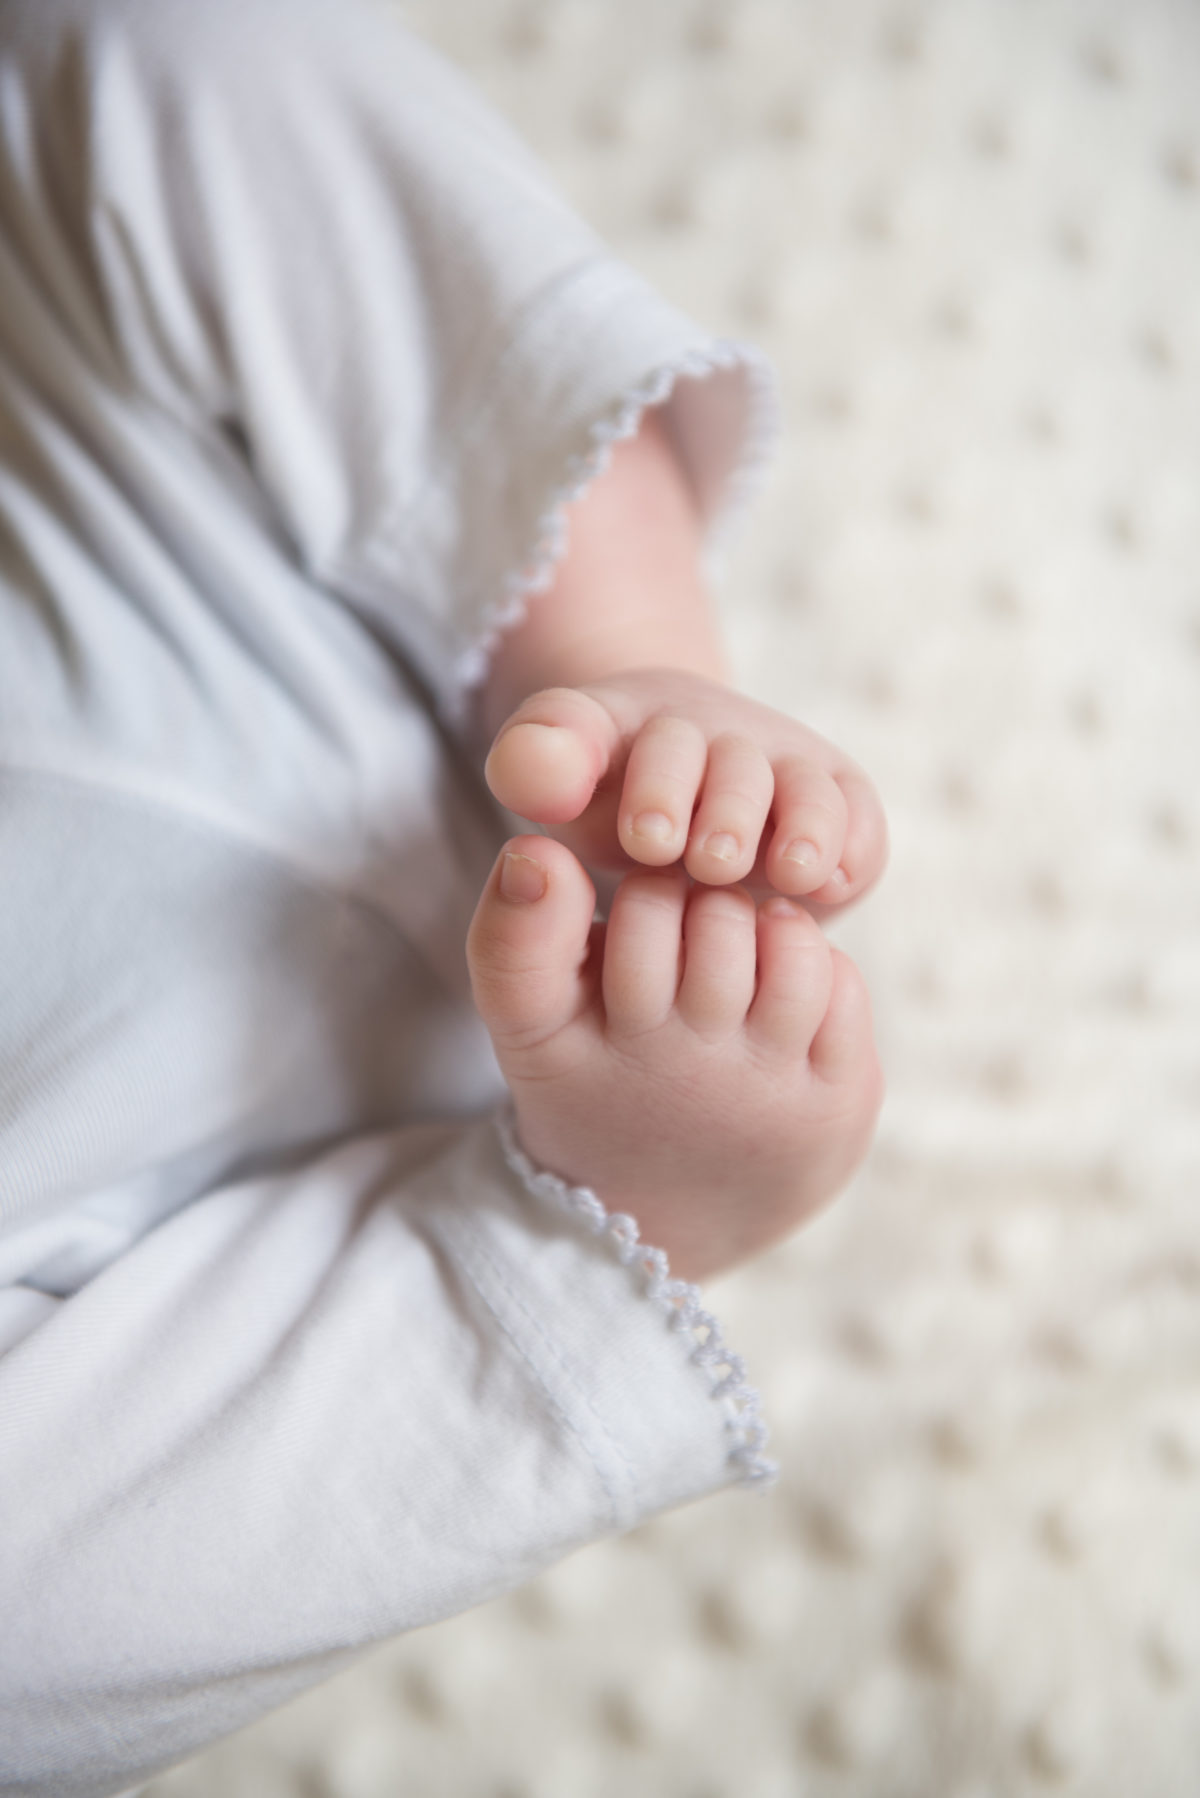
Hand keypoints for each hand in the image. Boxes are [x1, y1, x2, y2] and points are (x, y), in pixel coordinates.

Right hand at [467, 834, 882, 1281]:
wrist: (663, 1228)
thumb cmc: (593, 1095)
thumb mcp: (527, 1030)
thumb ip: (514, 937)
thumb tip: (537, 852)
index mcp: (601, 1046)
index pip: (644, 907)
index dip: (645, 897)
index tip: (636, 931)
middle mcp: (687, 1071)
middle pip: (719, 915)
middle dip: (704, 907)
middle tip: (690, 938)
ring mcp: (769, 1092)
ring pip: (790, 943)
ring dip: (764, 930)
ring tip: (738, 954)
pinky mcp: (837, 1106)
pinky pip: (840, 985)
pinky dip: (812, 969)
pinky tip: (776, 996)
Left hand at [484, 667, 886, 909]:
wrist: (675, 800)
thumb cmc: (601, 797)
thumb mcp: (551, 777)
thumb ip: (534, 764)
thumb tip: (550, 783)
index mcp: (647, 723)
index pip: (653, 736)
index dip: (659, 784)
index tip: (646, 840)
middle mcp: (724, 738)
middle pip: (737, 767)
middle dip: (727, 814)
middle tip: (710, 863)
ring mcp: (787, 770)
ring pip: (808, 790)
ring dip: (801, 828)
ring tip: (787, 873)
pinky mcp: (837, 809)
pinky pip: (859, 821)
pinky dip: (852, 848)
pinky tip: (830, 885)